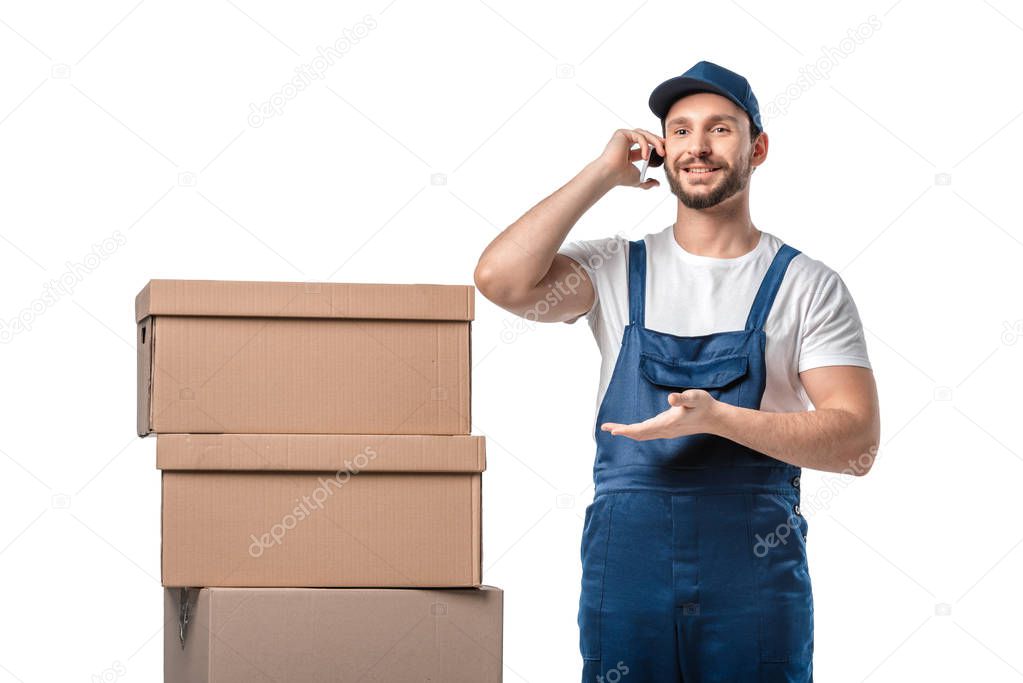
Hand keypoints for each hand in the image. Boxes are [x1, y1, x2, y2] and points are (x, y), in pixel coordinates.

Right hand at [596, 128, 665, 189]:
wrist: (610, 174)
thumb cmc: (620, 177)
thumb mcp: (638, 179)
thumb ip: (647, 182)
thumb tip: (657, 184)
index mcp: (629, 151)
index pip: (645, 144)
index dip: (656, 146)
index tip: (664, 152)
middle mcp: (625, 142)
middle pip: (646, 136)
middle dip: (658, 142)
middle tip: (666, 149)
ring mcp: (623, 137)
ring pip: (644, 134)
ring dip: (655, 142)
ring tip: (661, 152)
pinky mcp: (621, 133)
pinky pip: (639, 136)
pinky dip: (645, 145)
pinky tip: (645, 156)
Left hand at [600, 389, 721, 440]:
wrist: (715, 418)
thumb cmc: (704, 405)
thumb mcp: (695, 397)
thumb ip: (683, 398)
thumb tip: (671, 398)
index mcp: (667, 423)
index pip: (643, 429)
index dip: (627, 430)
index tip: (613, 431)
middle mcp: (664, 430)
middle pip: (639, 434)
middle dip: (622, 431)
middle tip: (605, 427)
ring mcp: (666, 431)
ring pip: (642, 434)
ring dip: (628, 431)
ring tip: (613, 428)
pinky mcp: (667, 428)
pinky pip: (647, 432)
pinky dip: (636, 431)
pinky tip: (631, 429)